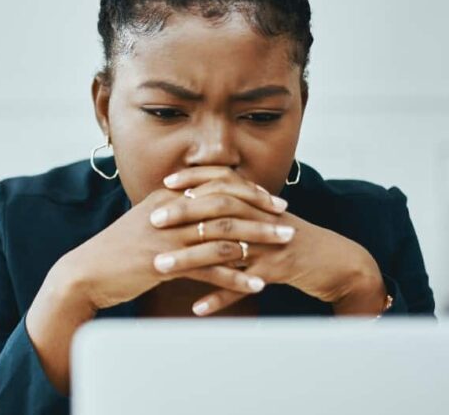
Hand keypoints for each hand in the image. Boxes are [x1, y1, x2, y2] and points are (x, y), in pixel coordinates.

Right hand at [55, 172, 287, 311]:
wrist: (87, 273)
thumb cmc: (116, 250)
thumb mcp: (145, 223)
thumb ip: (172, 214)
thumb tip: (199, 211)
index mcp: (167, 198)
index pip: (215, 185)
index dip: (247, 191)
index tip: (271, 200)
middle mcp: (170, 212)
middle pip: (226, 206)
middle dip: (261, 213)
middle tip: (287, 222)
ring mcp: (168, 238)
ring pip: (223, 235)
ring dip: (258, 241)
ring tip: (284, 248)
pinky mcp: (165, 264)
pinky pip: (210, 270)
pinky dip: (236, 277)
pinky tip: (256, 284)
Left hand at [156, 167, 385, 315]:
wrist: (336, 261)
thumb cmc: (290, 239)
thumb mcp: (264, 217)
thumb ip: (236, 207)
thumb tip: (197, 199)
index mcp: (256, 203)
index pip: (221, 182)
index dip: (194, 180)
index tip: (164, 184)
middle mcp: (261, 218)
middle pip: (219, 209)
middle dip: (184, 214)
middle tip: (153, 221)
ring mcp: (270, 245)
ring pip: (225, 248)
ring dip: (191, 259)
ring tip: (161, 268)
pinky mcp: (278, 272)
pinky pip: (244, 286)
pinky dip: (220, 297)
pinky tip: (198, 307)